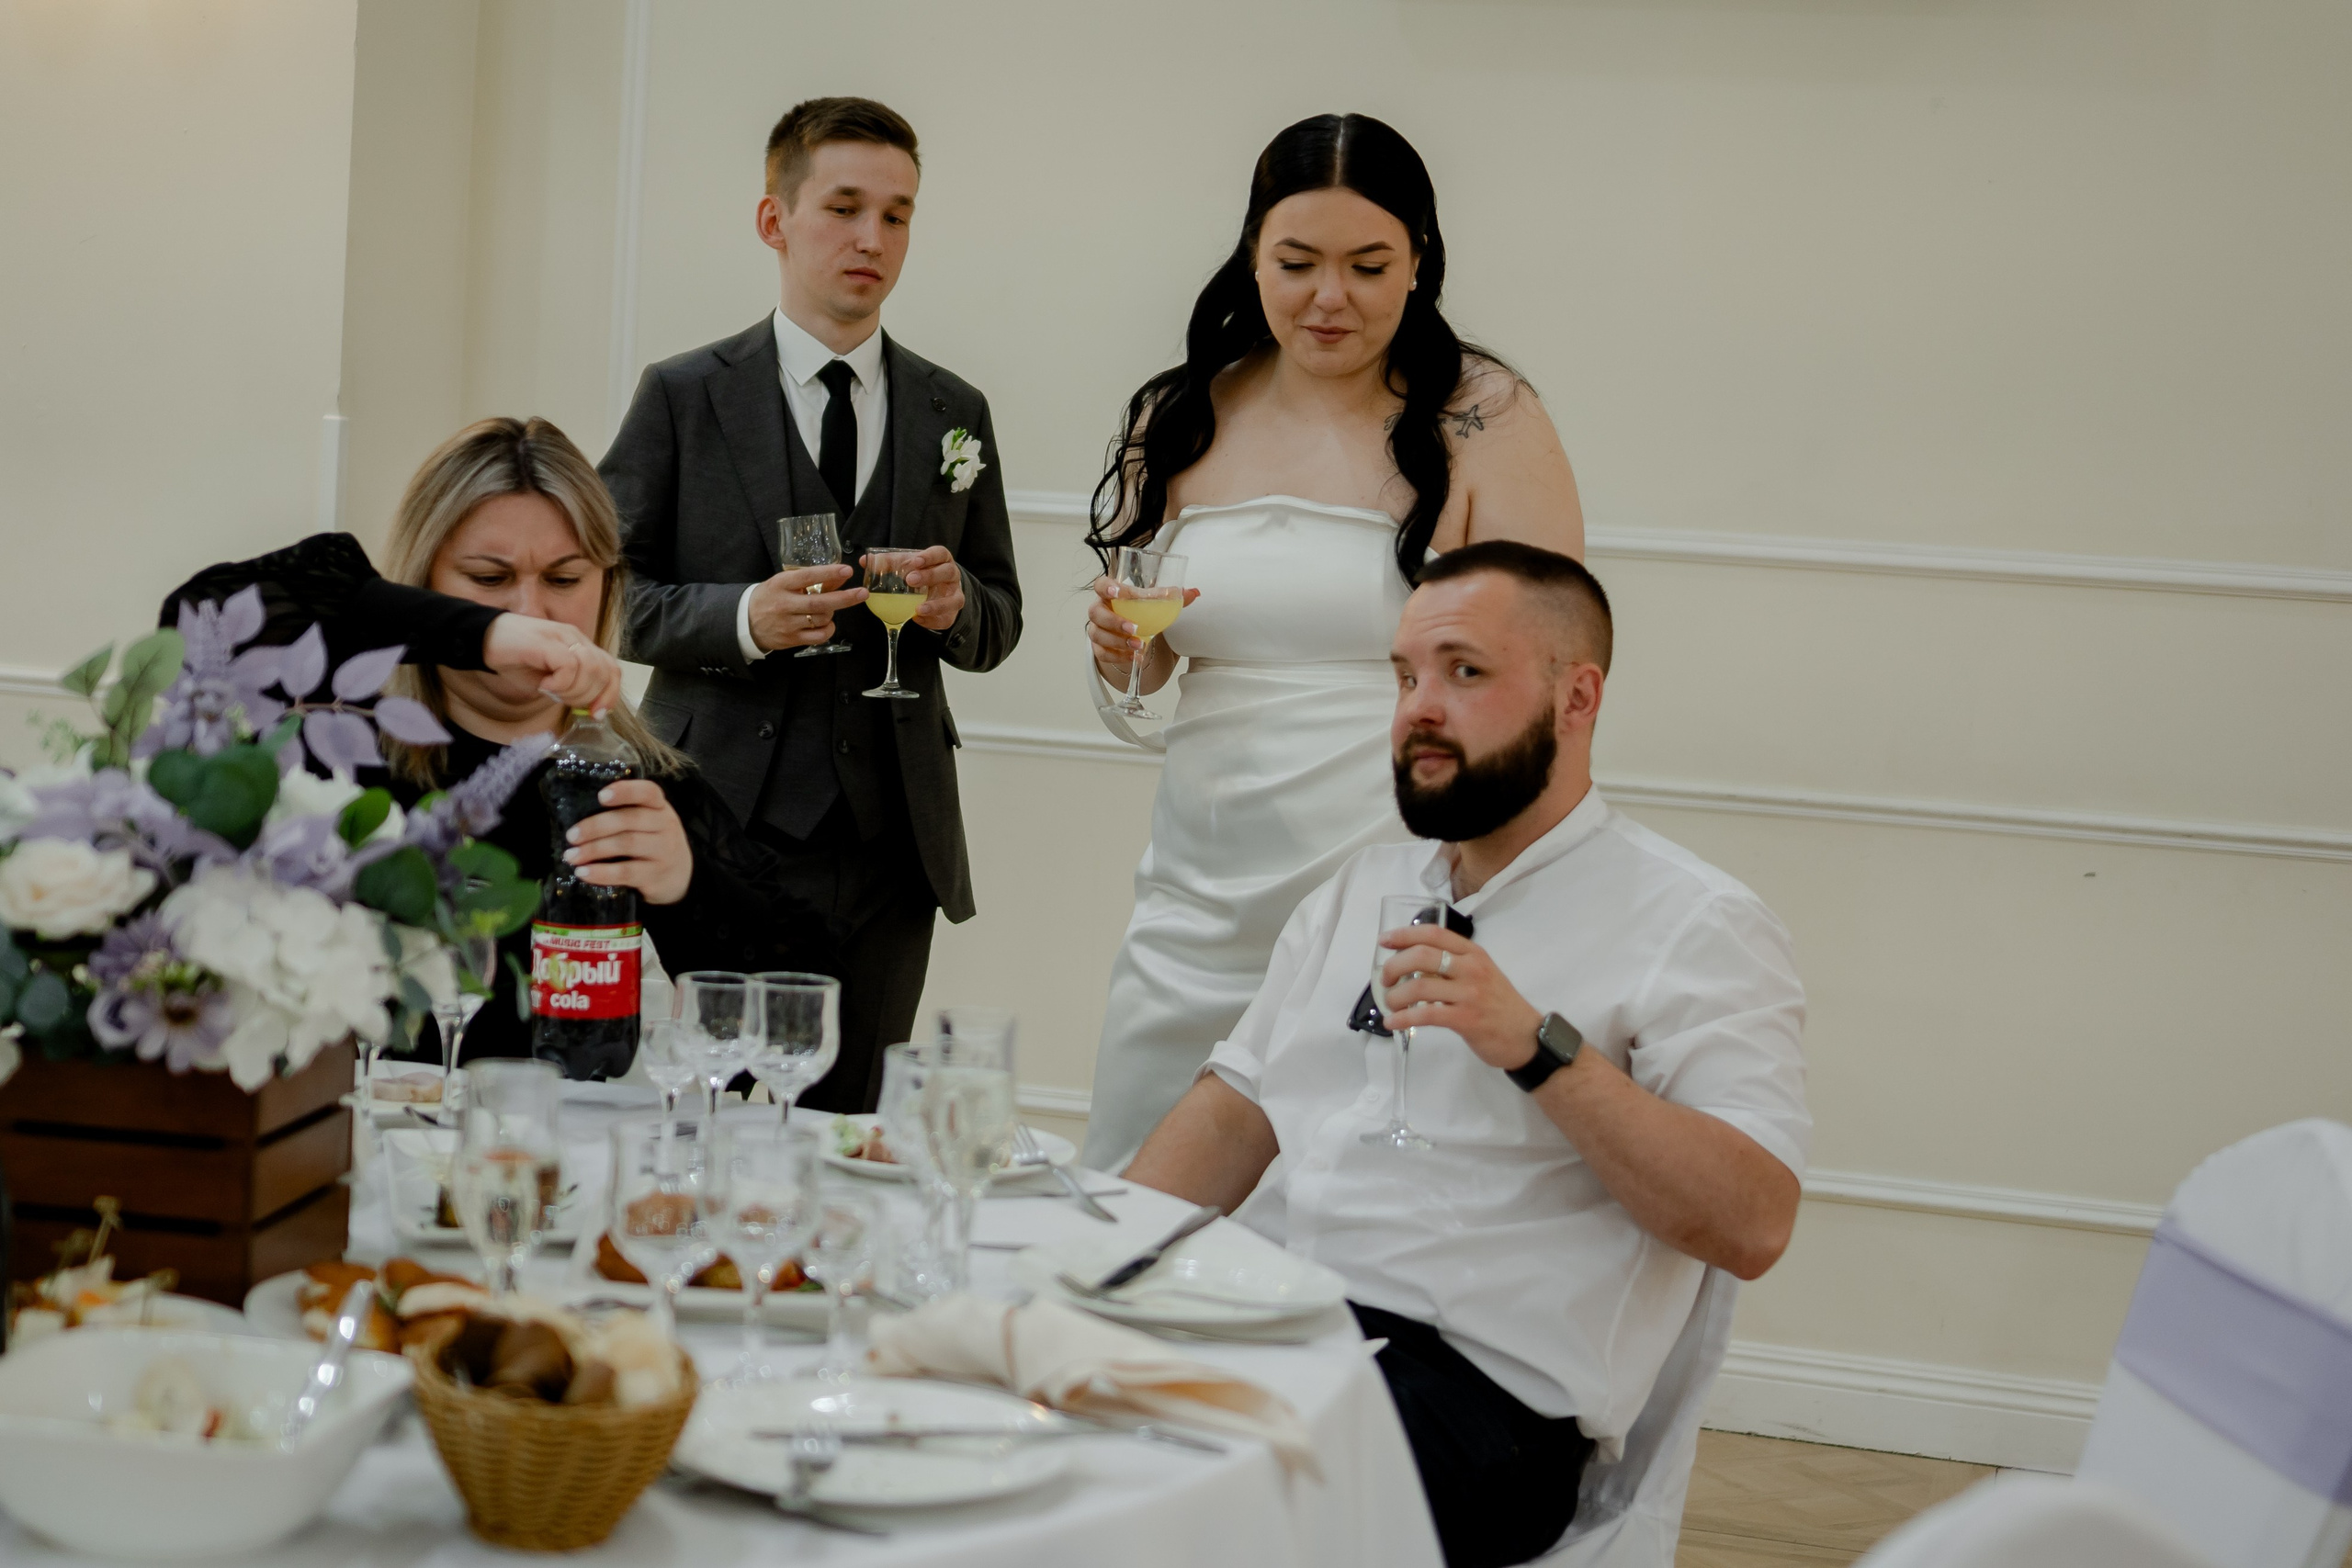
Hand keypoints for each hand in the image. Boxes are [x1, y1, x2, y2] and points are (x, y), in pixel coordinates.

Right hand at [483, 614, 623, 715]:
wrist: (482, 638)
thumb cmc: (515, 660)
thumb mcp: (547, 680)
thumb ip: (570, 688)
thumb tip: (587, 707)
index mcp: (580, 645)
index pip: (611, 669)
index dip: (610, 694)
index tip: (596, 714)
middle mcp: (575, 638)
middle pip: (604, 671)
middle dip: (588, 696)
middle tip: (562, 699)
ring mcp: (562, 637)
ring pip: (590, 669)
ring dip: (573, 690)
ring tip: (551, 691)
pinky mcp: (547, 641)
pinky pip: (568, 666)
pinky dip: (560, 683)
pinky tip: (544, 685)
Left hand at [561, 779, 692, 904]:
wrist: (681, 877)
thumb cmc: (653, 843)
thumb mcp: (649, 822)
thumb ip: (626, 814)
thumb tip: (577, 814)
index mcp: (660, 807)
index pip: (648, 792)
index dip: (625, 791)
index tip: (601, 796)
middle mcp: (665, 826)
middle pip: (630, 820)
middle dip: (596, 826)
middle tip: (571, 836)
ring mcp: (663, 851)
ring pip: (626, 844)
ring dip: (594, 849)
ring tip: (572, 856)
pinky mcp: (656, 875)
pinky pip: (626, 872)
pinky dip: (602, 873)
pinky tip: (584, 872)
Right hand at [748, 564, 865, 651]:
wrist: (746, 622)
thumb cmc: (770, 597)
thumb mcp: (784, 582)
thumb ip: (811, 580)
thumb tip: (841, 575)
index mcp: (780, 584)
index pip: (807, 577)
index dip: (828, 573)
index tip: (847, 570)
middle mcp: (784, 604)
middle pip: (818, 603)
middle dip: (844, 598)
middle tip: (862, 593)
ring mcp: (788, 624)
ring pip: (821, 619)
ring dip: (832, 612)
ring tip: (828, 607)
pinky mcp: (792, 639)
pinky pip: (818, 636)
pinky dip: (828, 629)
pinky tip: (827, 623)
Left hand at [886, 546, 964, 630]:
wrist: (936, 590)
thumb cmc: (920, 573)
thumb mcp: (906, 565)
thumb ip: (888, 563)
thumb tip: (864, 561)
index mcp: (941, 560)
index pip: (940, 554)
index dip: (930, 556)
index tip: (915, 561)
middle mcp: (951, 576)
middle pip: (948, 573)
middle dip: (930, 576)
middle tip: (910, 580)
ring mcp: (954, 595)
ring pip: (955, 600)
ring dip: (937, 605)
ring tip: (918, 609)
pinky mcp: (951, 613)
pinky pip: (946, 619)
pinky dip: (932, 621)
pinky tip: (918, 619)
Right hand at [1085, 576, 1201, 678]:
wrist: (1134, 635)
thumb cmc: (1140, 614)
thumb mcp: (1155, 605)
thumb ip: (1171, 598)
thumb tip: (1194, 592)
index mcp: (1111, 594)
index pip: (1101, 585)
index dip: (1106, 588)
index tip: (1117, 592)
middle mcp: (1101, 610)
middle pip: (1095, 612)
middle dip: (1114, 621)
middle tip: (1133, 628)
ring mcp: (1098, 629)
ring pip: (1097, 634)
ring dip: (1118, 641)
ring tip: (1138, 645)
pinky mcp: (1100, 647)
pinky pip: (1103, 653)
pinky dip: (1119, 657)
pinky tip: (1134, 657)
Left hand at [1376, 927, 1543, 1071]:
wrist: (1527, 1036)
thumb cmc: (1499, 1005)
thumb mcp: (1482, 974)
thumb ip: (1454, 965)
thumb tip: (1413, 963)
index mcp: (1473, 954)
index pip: (1434, 934)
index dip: (1404, 934)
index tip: (1384, 940)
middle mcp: (1471, 969)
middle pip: (1422, 956)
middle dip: (1395, 965)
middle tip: (1385, 978)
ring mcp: (1469, 994)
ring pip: (1420, 987)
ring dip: (1396, 995)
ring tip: (1390, 1003)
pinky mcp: (1466, 1019)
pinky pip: (1426, 1015)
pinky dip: (1403, 1018)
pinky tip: (1393, 1022)